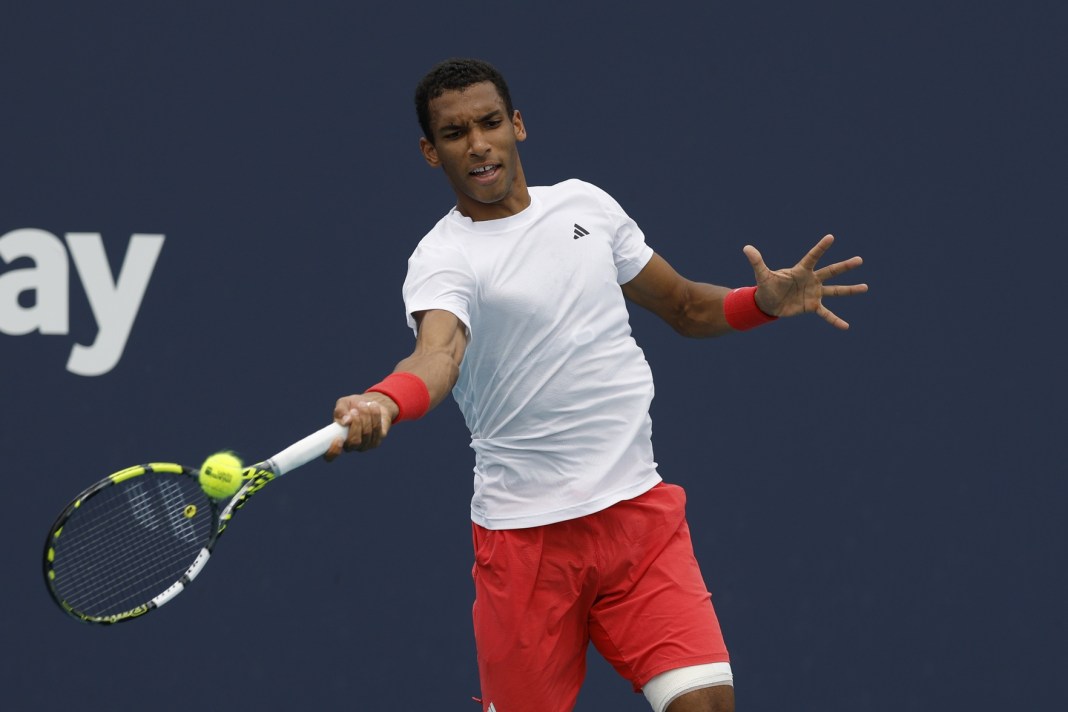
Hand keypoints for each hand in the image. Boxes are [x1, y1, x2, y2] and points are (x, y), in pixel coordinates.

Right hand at [324, 393, 398, 459]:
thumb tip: (346, 422)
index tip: (338, 439)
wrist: (371, 403)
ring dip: (365, 416)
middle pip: (354, 442)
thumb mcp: (343, 404)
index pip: (330, 456)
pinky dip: (375, 415)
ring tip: (363, 404)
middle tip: (354, 410)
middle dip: (356, 424)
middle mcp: (351, 446)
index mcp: (337, 440)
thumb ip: (340, 411)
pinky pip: (377, 428)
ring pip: (366, 433)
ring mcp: (365, 445)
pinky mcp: (378, 439)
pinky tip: (373, 406)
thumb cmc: (353, 405)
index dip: (333, 451)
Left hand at [745, 234, 866, 329]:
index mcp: (801, 270)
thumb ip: (757, 261)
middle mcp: (811, 280)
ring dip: (850, 290)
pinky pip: (826, 314)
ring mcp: (814, 293)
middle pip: (830, 272)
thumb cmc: (767, 286)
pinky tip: (846, 326)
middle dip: (844, 266)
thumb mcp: (762, 275)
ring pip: (835, 291)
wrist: (768, 303)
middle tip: (859, 260)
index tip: (830, 237)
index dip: (820, 248)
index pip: (813, 257)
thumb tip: (746, 248)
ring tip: (865, 287)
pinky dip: (835, 320)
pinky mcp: (812, 306)